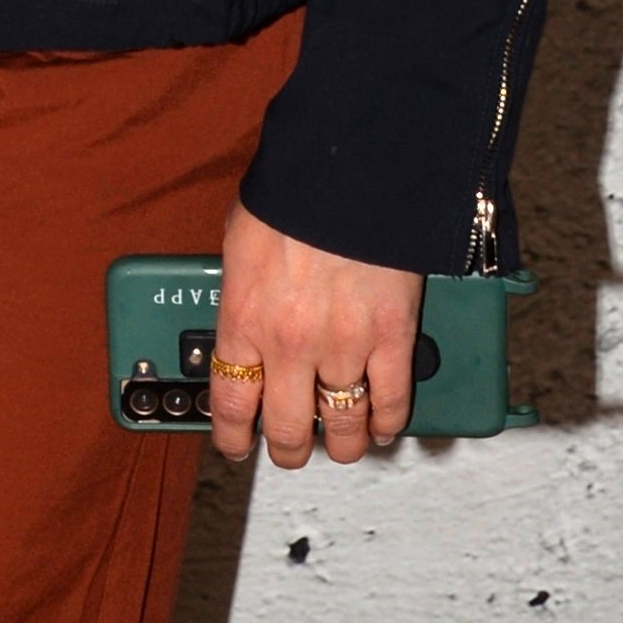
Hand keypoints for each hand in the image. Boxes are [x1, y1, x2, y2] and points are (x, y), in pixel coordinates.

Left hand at [206, 203, 424, 470]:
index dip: (234, 436)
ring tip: (342, 446)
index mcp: (243, 323)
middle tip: (291, 450)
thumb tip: (245, 309)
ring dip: (342, 444)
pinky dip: (387, 421)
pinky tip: (382, 427)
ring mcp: (343, 346)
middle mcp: (289, 346)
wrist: (345, 171)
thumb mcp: (239, 245)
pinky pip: (391, 400)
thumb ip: (242, 291)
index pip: (231, 404)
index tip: (237, 444)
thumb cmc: (290, 196)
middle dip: (289, 449)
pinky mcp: (391, 337)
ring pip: (343, 424)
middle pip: (288, 429)